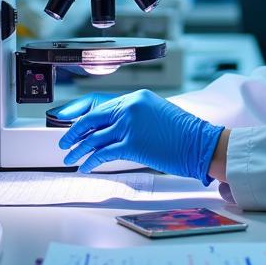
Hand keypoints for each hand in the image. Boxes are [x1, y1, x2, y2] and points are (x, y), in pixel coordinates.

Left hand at [58, 90, 224, 183]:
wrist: (200, 143)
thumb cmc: (184, 132)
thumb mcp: (156, 113)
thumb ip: (134, 116)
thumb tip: (114, 128)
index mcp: (136, 98)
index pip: (99, 104)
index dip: (81, 115)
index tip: (72, 123)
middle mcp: (130, 107)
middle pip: (91, 119)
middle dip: (73, 132)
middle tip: (64, 141)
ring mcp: (130, 125)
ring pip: (94, 138)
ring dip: (79, 150)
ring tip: (71, 157)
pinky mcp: (132, 144)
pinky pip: (103, 153)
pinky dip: (91, 161)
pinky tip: (86, 166)